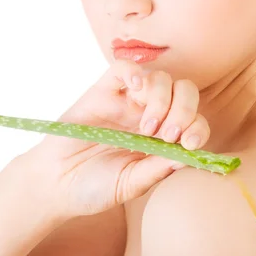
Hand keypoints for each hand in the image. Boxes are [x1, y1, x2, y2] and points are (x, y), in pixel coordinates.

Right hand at [25, 59, 210, 217]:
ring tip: (146, 127)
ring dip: (161, 99)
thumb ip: (157, 170)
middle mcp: (149, 114)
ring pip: (159, 78)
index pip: (194, 121)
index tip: (187, 145)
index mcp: (162, 138)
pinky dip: (134, 72)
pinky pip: (123, 68)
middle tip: (169, 134)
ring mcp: (126, 101)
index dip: (197, 128)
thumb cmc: (95, 186)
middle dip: (184, 110)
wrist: (57, 184)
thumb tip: (188, 156)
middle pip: (183, 92)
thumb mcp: (131, 184)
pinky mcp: (102, 91)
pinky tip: (135, 88)